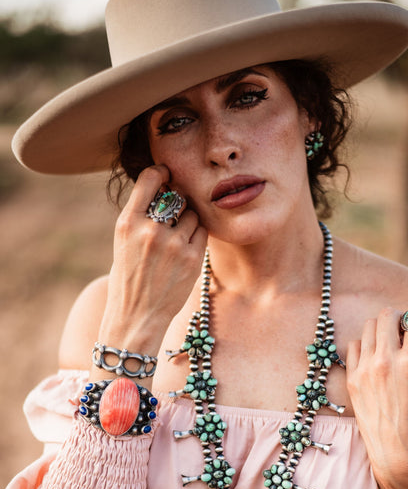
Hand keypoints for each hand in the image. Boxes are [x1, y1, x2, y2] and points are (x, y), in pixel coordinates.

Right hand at [98, 164, 206, 356]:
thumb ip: (141, 215)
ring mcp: (173, 244)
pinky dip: (197, 236)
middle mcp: (150, 230)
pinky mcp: (192, 259)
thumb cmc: (129, 277)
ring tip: (176, 238)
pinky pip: (202, 232)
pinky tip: (186, 248)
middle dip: (178, 201)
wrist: (137, 316)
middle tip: (174, 215)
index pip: (150, 179)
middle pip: (177, 196)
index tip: (167, 174)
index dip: (162, 172)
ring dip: (188, 221)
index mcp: (128, 223)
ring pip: (192, 214)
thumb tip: (167, 187)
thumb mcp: (124, 242)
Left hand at [345, 298, 407, 488]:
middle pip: (387, 316)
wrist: (398, 450)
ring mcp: (366, 369)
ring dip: (381, 326)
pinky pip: (354, 346)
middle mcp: (386, 362)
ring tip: (390, 337)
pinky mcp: (353, 379)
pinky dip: (365, 343)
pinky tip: (374, 352)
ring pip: (369, 327)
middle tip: (405, 323)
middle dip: (399, 315)